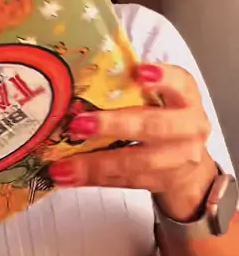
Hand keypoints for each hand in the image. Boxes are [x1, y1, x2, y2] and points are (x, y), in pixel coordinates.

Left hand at [49, 64, 217, 221]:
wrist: (190, 168)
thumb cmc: (165, 122)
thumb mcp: (160, 101)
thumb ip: (133, 89)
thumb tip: (80, 78)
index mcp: (187, 99)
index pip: (182, 83)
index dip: (163, 78)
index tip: (139, 72)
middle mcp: (189, 129)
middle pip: (156, 126)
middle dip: (115, 125)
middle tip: (80, 125)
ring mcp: (178, 160)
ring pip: (137, 163)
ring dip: (96, 164)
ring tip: (64, 165)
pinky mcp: (161, 182)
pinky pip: (124, 181)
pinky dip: (93, 179)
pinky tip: (69, 176)